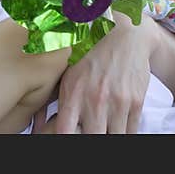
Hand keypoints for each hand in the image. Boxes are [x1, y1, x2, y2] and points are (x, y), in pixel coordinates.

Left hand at [53, 17, 151, 133]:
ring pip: (113, 137)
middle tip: (89, 128)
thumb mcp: (67, 73)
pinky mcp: (135, 102)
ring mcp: (117, 102)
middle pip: (92, 138)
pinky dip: (123, 131)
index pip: (64, 132)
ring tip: (103, 126)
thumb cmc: (92, 53)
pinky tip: (116, 123)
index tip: (70, 133)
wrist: (125, 35)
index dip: (66, 138)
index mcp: (73, 92)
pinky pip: (130, 131)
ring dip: (108, 134)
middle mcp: (95, 99)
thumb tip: (39, 126)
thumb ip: (55, 101)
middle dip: (90, 136)